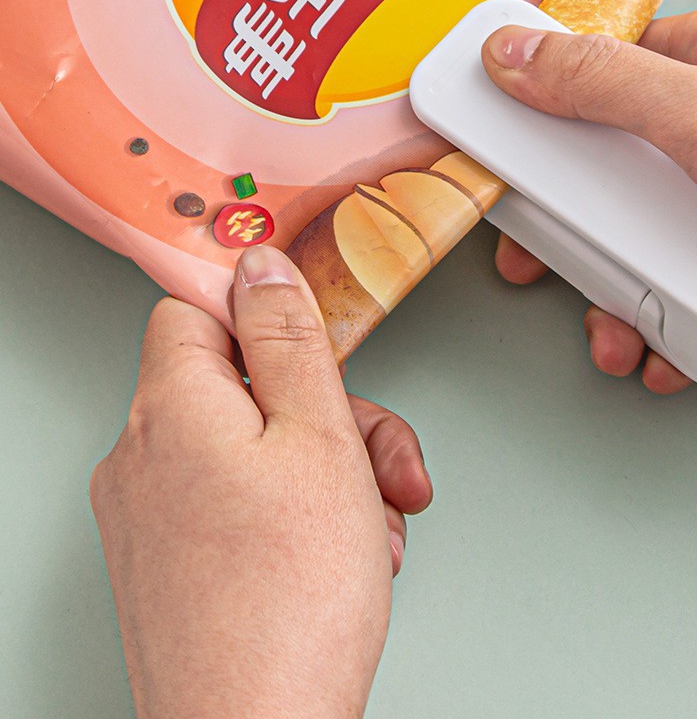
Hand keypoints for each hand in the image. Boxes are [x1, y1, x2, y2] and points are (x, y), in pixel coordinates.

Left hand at [90, 245, 432, 718]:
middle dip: (332, 413)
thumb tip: (261, 267)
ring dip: (333, 472)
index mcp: (172, 408)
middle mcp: (144, 457)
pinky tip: (347, 554)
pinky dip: (302, 514)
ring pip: (258, 449)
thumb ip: (289, 338)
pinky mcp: (174, 562)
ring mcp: (154, 515)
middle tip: (378, 459)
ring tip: (373, 524)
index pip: (196, 310)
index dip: (261, 312)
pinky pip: (245, 503)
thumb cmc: (289, 604)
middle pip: (247, 387)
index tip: (312, 329)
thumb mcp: (319, 436)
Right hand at [483, 5, 696, 417]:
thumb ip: (597, 81)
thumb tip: (513, 50)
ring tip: (609, 328)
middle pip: (624, 163)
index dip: (551, 107)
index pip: (612, 66)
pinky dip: (670, 314)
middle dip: (579, 224)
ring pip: (657, 231)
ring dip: (620, 286)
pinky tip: (659, 343)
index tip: (508, 151)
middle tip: (538, 257)